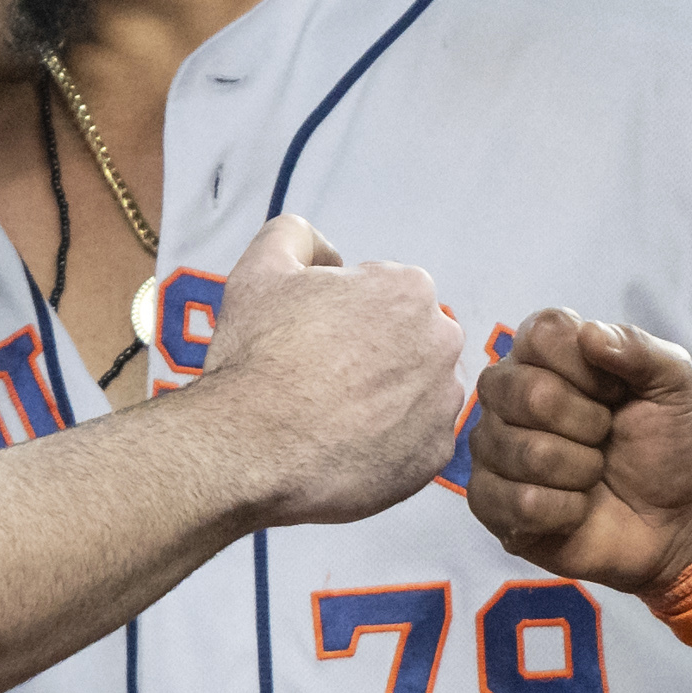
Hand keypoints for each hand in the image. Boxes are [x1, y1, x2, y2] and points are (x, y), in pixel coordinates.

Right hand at [180, 214, 470, 525]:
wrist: (249, 447)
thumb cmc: (256, 358)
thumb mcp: (261, 270)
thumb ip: (296, 236)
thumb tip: (325, 251)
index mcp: (408, 290)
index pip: (386, 294)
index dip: (345, 313)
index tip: (316, 337)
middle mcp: (441, 343)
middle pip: (408, 342)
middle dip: (374, 354)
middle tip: (323, 377)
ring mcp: (442, 404)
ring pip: (416, 393)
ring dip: (386, 399)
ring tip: (333, 415)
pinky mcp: (434, 456)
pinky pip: (416, 443)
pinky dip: (388, 445)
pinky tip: (346, 445)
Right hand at [467, 307, 691, 595]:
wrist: (672, 519)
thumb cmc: (663, 445)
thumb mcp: (672, 385)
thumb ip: (640, 348)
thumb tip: (590, 334)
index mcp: (544, 354)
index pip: (542, 334)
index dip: (588, 369)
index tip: (616, 394)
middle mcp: (506, 394)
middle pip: (528, 393)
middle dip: (588, 423)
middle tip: (605, 437)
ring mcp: (492, 448)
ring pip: (527, 452)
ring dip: (581, 470)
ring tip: (593, 473)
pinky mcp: (489, 503)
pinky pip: (521, 503)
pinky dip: (567, 510)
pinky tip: (576, 508)